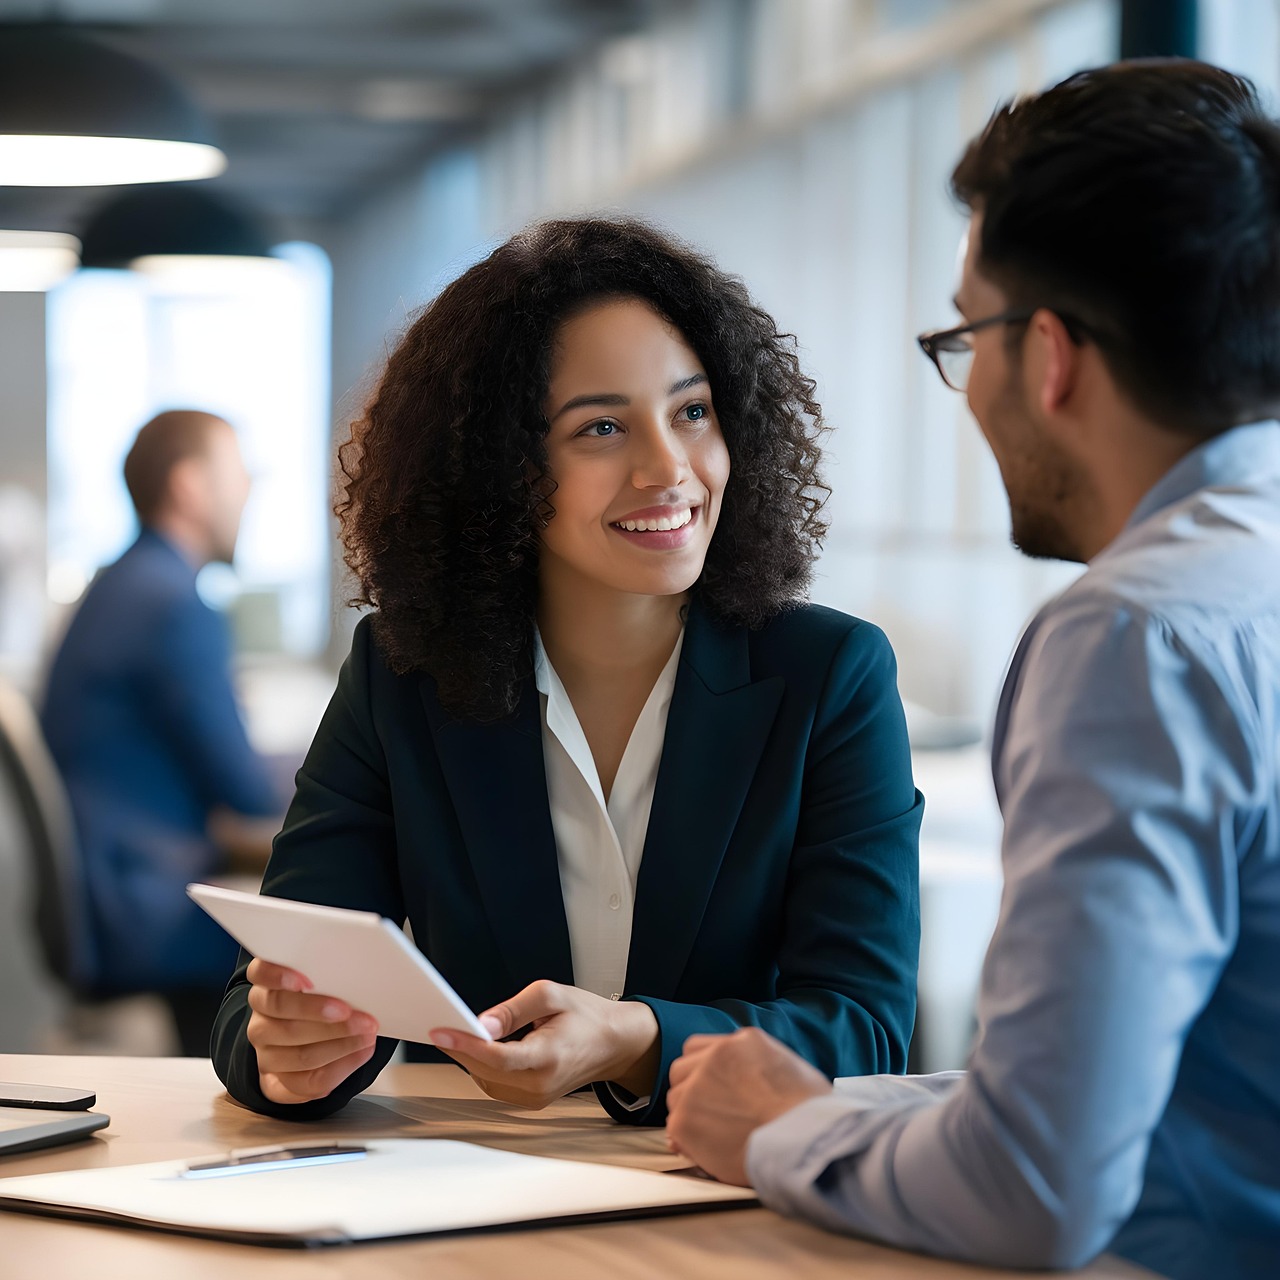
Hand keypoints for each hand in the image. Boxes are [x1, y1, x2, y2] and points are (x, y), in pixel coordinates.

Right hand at [245, 958, 379, 1105]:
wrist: (310, 1047)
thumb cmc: (324, 1005)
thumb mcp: (326, 985)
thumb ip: (332, 976)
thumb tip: (361, 969)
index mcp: (267, 988)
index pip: (260, 973)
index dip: (278, 975)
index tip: (305, 980)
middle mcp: (260, 1021)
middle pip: (283, 1014)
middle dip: (323, 1014)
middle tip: (358, 1015)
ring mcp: (265, 1055)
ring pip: (299, 1054)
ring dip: (341, 1044)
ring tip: (368, 1035)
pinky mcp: (274, 1084)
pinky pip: (306, 1082)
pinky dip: (340, 1068)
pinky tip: (361, 1054)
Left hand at [430, 980, 659, 1109]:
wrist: (613, 1043)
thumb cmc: (586, 1016)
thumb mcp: (551, 996)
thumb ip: (513, 1010)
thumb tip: (480, 1023)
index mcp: (549, 1057)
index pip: (499, 1058)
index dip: (466, 1044)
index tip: (440, 1031)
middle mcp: (541, 1085)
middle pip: (486, 1071)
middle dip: (459, 1049)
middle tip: (438, 1025)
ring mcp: (536, 1098)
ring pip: (486, 1081)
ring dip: (468, 1059)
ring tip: (453, 1033)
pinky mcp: (532, 1101)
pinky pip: (496, 1086)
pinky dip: (482, 1067)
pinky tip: (476, 1048)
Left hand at [665, 1028, 831, 1184]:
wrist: (805, 1141)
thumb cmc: (811, 1116)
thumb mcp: (792, 1070)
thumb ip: (760, 1069)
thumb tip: (747, 1088)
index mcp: (744, 1041)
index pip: (701, 1048)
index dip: (704, 1071)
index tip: (712, 1089)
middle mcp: (715, 1057)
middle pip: (682, 1070)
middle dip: (691, 1091)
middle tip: (711, 1114)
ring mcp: (697, 1087)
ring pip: (676, 1098)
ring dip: (690, 1116)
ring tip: (718, 1136)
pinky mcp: (685, 1120)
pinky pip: (675, 1130)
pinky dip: (688, 1143)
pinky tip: (710, 1152)